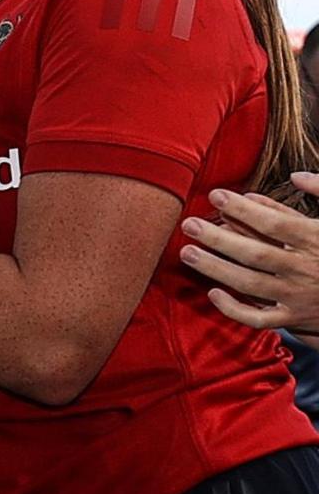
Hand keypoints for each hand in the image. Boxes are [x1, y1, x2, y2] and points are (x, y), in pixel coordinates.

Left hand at [190, 176, 318, 328]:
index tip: (215, 195)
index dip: (243, 209)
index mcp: (317, 239)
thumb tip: (294, 176)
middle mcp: (306, 268)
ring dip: (215, 269)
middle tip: (187, 224)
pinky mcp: (293, 317)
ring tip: (187, 252)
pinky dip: (234, 309)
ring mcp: (298, 295)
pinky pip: (258, 318)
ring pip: (249, 284)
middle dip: (218, 239)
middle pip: (254, 254)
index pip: (274, 224)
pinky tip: (212, 292)